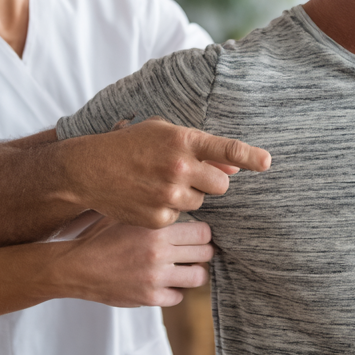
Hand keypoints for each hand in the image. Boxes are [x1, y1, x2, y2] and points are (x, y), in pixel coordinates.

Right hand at [51, 215, 215, 306]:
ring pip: (198, 277)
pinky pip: (178, 296)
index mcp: (156, 230)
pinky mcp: (149, 298)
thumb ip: (153, 211)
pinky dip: (174, 291)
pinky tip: (163, 283)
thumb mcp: (126, 215)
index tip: (196, 233)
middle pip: (205, 253)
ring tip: (184, 268)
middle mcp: (159, 254)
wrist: (75, 268)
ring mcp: (155, 278)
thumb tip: (177, 201)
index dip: (202, 232)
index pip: (203, 231)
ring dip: (193, 272)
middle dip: (202, 251)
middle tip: (193, 250)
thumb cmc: (99, 237)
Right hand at [68, 116, 270, 228]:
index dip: (250, 156)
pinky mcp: (158, 220)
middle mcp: (178, 167)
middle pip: (220, 186)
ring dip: (188, 197)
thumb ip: (200, 149)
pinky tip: (149, 199)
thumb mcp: (163, 133)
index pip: (226, 149)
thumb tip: (233, 168)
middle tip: (190, 176)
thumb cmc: (129, 146)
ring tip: (161, 186)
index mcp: (182, 140)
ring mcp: (168, 196)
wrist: (88, 170)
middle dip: (211, 183)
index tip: (266, 162)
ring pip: (200, 204)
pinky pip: (180, 219)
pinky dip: (169, 212)